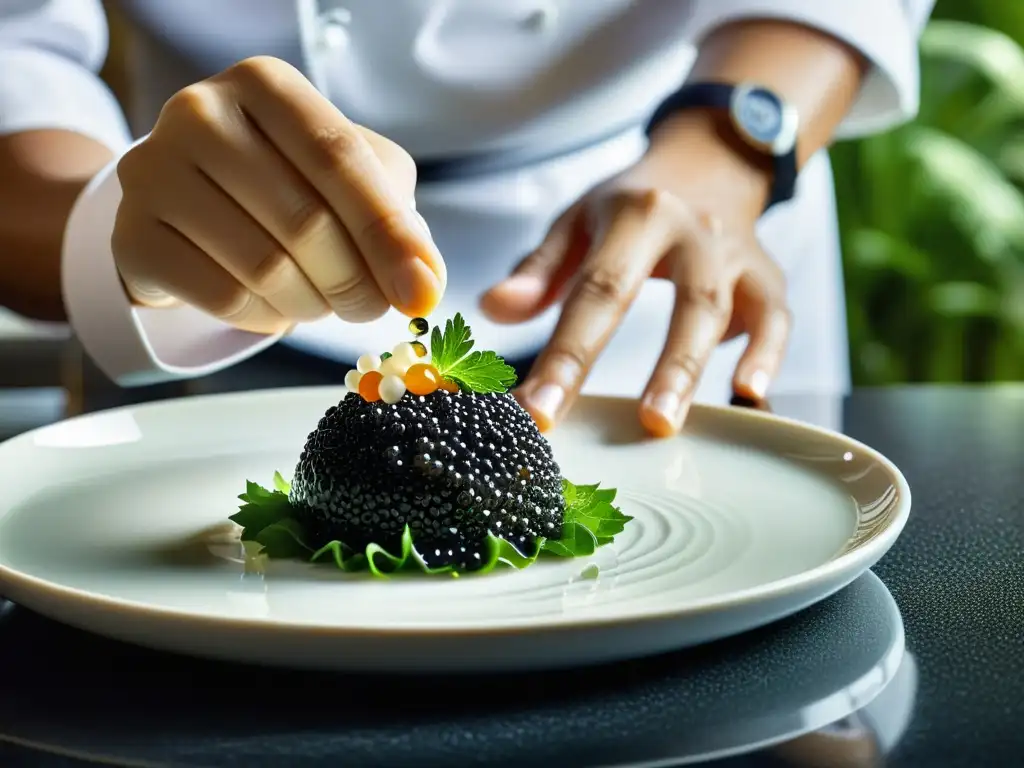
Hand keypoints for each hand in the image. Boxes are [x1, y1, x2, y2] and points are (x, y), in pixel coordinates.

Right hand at [113, 56, 444, 332]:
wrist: (188, 203)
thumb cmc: (286, 183)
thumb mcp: (351, 180)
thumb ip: (397, 222)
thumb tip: (425, 287)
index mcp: (265, 85)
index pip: (339, 158)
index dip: (388, 233)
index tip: (421, 292)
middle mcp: (200, 113)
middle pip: (304, 220)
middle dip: (355, 281)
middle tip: (370, 306)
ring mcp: (154, 171)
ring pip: (265, 268)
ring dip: (313, 304)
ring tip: (321, 300)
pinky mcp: (132, 235)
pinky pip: (223, 298)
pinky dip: (266, 318)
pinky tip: (273, 306)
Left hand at [481, 126, 791, 436]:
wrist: (707, 161)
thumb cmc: (630, 204)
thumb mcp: (578, 220)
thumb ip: (538, 270)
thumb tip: (491, 308)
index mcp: (637, 215)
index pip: (600, 290)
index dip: (570, 354)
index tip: (539, 411)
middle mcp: (693, 230)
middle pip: (682, 301)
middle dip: (659, 367)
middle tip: (632, 426)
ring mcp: (733, 253)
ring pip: (723, 310)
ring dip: (695, 368)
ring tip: (665, 423)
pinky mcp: (766, 274)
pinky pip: (776, 316)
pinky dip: (768, 353)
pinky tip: (749, 393)